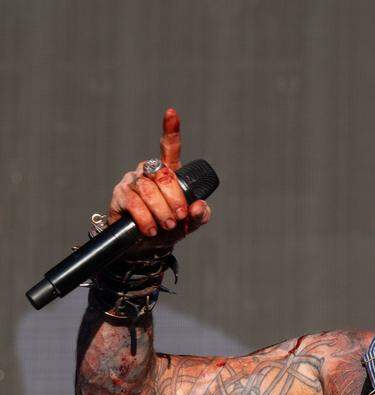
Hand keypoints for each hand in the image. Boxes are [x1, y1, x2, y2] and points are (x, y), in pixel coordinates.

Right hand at [106, 108, 210, 257]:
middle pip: (163, 175)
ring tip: (166, 225)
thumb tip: (199, 206)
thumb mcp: (189, 224)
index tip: (171, 112)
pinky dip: (145, 218)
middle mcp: (147, 172)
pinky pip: (132, 203)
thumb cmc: (168, 229)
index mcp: (168, 173)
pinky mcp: (118, 196)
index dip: (170, 130)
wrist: (144, 247)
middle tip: (179, 217)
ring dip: (160, 210)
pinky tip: (150, 229)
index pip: (169, 148)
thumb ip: (199, 215)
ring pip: (147, 189)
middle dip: (175, 198)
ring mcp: (132, 182)